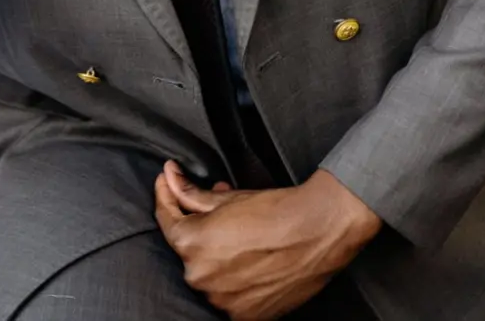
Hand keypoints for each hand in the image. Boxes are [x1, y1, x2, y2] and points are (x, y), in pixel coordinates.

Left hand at [154, 162, 380, 320]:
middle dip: (199, 229)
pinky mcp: (246, 316)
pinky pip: (230, 297)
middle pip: (188, 251)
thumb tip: (170, 176)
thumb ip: (190, 192)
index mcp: (192, 244)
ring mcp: (223, 301)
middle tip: (219, 210)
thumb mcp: (228, 197)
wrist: (319, 231)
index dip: (165, 197)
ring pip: (209, 276)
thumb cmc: (276, 211)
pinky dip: (235, 280)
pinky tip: (251, 261)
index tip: (167, 182)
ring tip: (241, 236)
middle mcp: (201, 277)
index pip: (166, 220)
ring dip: (218, 256)